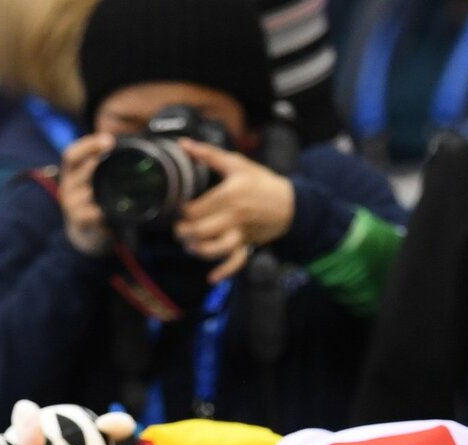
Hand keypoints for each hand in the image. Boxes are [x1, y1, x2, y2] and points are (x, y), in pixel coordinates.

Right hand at [58, 133, 116, 256]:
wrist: (88, 230)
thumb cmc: (97, 198)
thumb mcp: (98, 177)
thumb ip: (107, 162)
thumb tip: (141, 144)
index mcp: (72, 171)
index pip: (71, 154)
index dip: (88, 145)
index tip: (109, 141)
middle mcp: (68, 186)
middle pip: (81, 169)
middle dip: (99, 162)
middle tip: (118, 159)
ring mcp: (71, 204)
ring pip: (88, 191)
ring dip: (103, 187)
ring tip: (120, 184)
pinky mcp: (78, 220)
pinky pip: (91, 213)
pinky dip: (102, 211)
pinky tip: (111, 209)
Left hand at [175, 139, 295, 283]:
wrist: (290, 202)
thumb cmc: (260, 181)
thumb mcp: (236, 163)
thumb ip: (208, 155)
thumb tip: (183, 144)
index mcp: (229, 194)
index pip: (195, 209)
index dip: (181, 212)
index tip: (177, 209)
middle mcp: (234, 215)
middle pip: (200, 230)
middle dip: (183, 232)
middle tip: (178, 229)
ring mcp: (241, 232)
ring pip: (215, 247)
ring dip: (198, 250)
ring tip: (189, 245)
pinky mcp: (247, 244)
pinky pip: (236, 261)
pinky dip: (224, 271)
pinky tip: (212, 278)